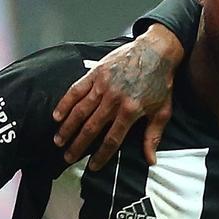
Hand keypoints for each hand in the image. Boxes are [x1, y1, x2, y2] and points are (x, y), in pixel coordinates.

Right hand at [53, 27, 179, 169]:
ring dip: (68, 127)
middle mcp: (114, 99)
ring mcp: (102, 85)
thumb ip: (153, 136)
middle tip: (67, 158)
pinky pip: (77, 89)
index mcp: (130, 110)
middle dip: (78, 145)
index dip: (101, 155)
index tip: (93, 167)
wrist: (155, 51)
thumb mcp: (162, 111)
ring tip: (58, 141)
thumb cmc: (160, 82)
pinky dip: (65, 103)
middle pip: (92, 128)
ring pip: (81, 110)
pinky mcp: (95, 73)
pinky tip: (57, 115)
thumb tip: (151, 160)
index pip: (112, 139)